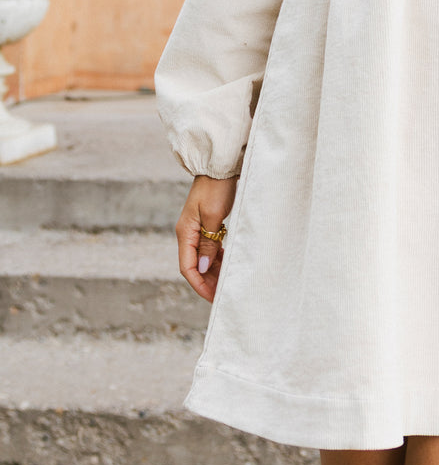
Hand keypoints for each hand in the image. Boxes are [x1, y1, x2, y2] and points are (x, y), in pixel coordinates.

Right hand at [176, 174, 236, 303]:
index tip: (213, 297)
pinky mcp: (206, 224)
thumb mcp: (213, 217)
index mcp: (185, 233)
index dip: (199, 284)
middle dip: (207, 281)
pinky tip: (226, 263)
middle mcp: (188, 233)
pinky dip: (216, 258)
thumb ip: (208, 243)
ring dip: (212, 271)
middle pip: (194, 265)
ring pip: (202, 257)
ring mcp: (197, 229)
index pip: (187, 267)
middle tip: (222, 293)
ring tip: (226, 282)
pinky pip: (209, 247)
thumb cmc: (216, 188)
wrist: (219, 167)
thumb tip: (202, 267)